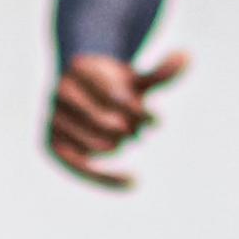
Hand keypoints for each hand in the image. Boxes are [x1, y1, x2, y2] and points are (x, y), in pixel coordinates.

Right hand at [46, 49, 186, 188]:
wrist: (76, 93)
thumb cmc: (111, 85)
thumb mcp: (133, 79)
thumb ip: (158, 73)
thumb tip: (186, 57)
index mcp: (80, 67)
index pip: (115, 95)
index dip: (139, 111)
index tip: (155, 121)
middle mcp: (61, 92)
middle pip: (107, 121)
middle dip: (130, 128)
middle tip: (135, 130)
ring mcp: (54, 118)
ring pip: (98, 144)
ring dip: (120, 145)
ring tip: (124, 137)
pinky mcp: (52, 144)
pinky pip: (80, 167)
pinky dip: (107, 178)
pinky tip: (133, 182)